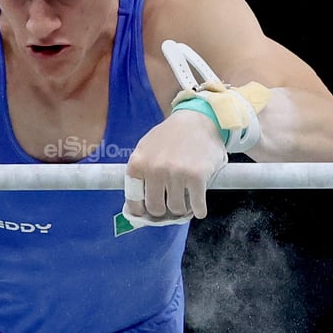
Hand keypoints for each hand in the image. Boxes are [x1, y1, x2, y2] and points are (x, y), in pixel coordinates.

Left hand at [123, 110, 226, 224]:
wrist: (198, 119)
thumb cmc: (170, 136)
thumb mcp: (146, 149)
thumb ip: (140, 174)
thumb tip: (137, 207)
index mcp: (137, 164)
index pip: (134, 201)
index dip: (142, 211)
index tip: (149, 213)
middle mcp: (154, 169)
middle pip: (156, 208)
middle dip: (164, 209)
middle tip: (171, 203)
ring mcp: (176, 173)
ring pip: (176, 209)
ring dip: (182, 208)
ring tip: (185, 198)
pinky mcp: (197, 177)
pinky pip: (196, 207)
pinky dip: (198, 210)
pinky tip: (198, 206)